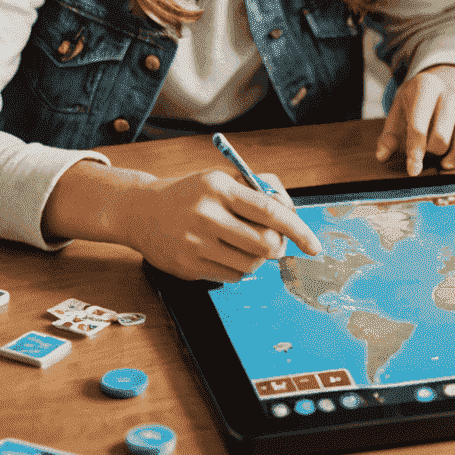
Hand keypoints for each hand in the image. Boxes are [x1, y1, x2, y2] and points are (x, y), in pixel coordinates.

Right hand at [124, 168, 321, 280]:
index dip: (298, 229)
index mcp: (220, 188)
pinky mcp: (188, 266)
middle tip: (275, 243)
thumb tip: (291, 211)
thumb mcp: (223, 178)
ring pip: (250, 264)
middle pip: (265, 244)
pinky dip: (240, 269)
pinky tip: (227, 254)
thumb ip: (260, 188)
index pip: (270, 211)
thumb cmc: (192, 193)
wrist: (141, 210)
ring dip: (258, 259)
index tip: (313, 245)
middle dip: (278, 247)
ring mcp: (195, 243)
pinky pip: (232, 276)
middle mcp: (207, 215)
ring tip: (246, 246)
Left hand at [376, 64, 454, 175]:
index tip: (412, 170)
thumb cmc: (419, 102)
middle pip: (440, 139)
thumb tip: (382, 156)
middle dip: (430, 152)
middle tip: (426, 149)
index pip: (418, 126)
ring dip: (450, 160)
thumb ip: (389, 134)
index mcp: (427, 86)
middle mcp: (453, 94)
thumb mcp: (400, 109)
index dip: (414, 151)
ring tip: (441, 160)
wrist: (450, 83)